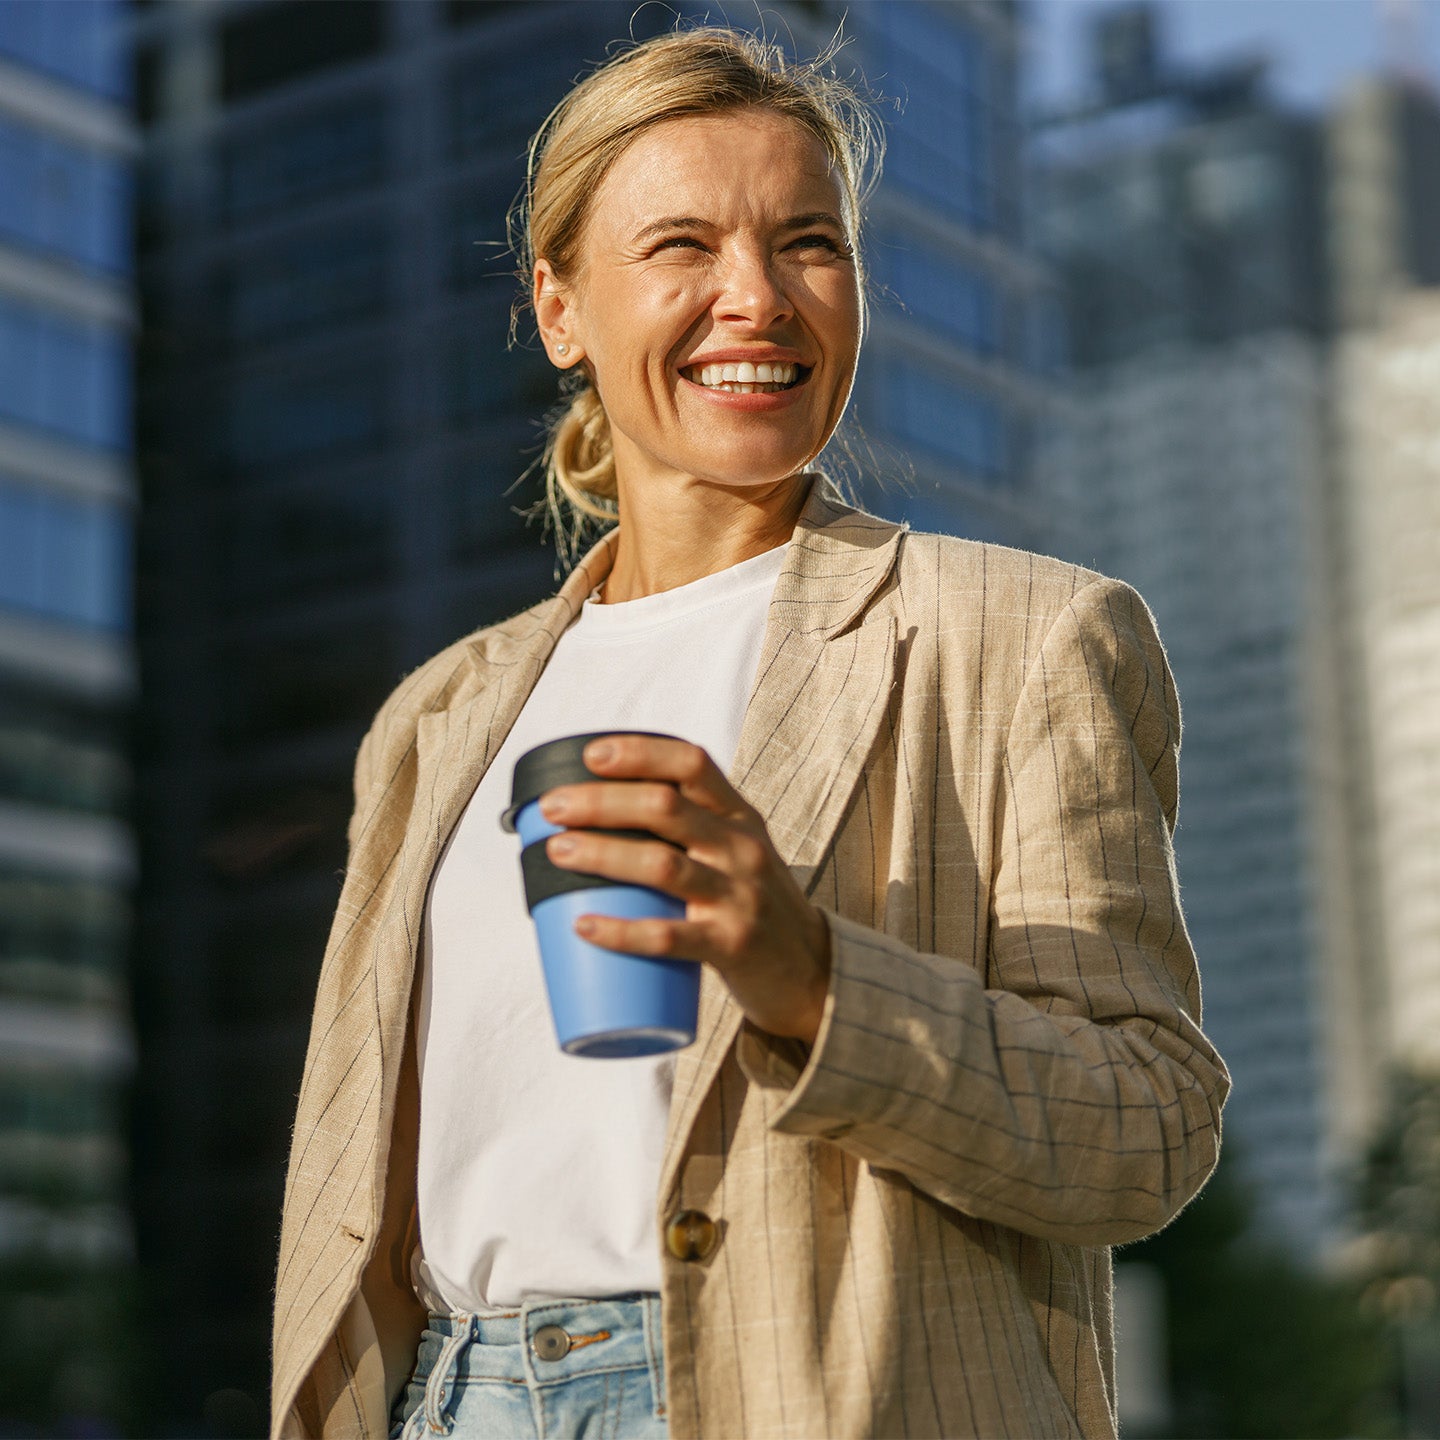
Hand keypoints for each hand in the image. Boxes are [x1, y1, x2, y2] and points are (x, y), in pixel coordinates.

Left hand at [538, 734, 830, 1044]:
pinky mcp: (732, 945)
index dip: (640, 753)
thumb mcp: (739, 852)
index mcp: (740, 817)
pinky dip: (620, 931)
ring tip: (557, 851)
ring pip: (661, 864)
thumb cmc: (756, 906)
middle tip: (552, 808)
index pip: (692, 764)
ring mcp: (738, 896)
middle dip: (600, 801)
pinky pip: (667, 936)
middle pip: (665, 806)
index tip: (591, 755)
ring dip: (602, 853)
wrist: (813, 972)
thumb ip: (691, 829)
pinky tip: (584, 926)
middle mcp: (742, 848)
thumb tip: (599, 814)